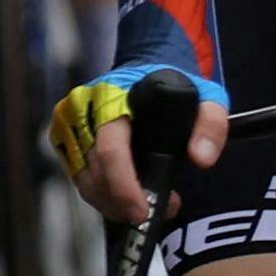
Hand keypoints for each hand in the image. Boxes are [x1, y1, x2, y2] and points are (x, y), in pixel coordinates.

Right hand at [53, 0, 230, 222]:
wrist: (148, 63)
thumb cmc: (177, 82)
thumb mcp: (208, 96)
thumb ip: (212, 124)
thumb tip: (202, 159)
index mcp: (112, 97)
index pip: (110, 150)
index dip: (123, 185)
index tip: (142, 210)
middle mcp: (82, 110)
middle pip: (93, 173)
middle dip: (122, 201)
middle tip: (153, 211)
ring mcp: (67, 123)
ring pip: (83, 181)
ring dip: (112, 202)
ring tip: (146, 204)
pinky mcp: (63, 136)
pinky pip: (79, 176)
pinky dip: (102, 192)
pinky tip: (127, 194)